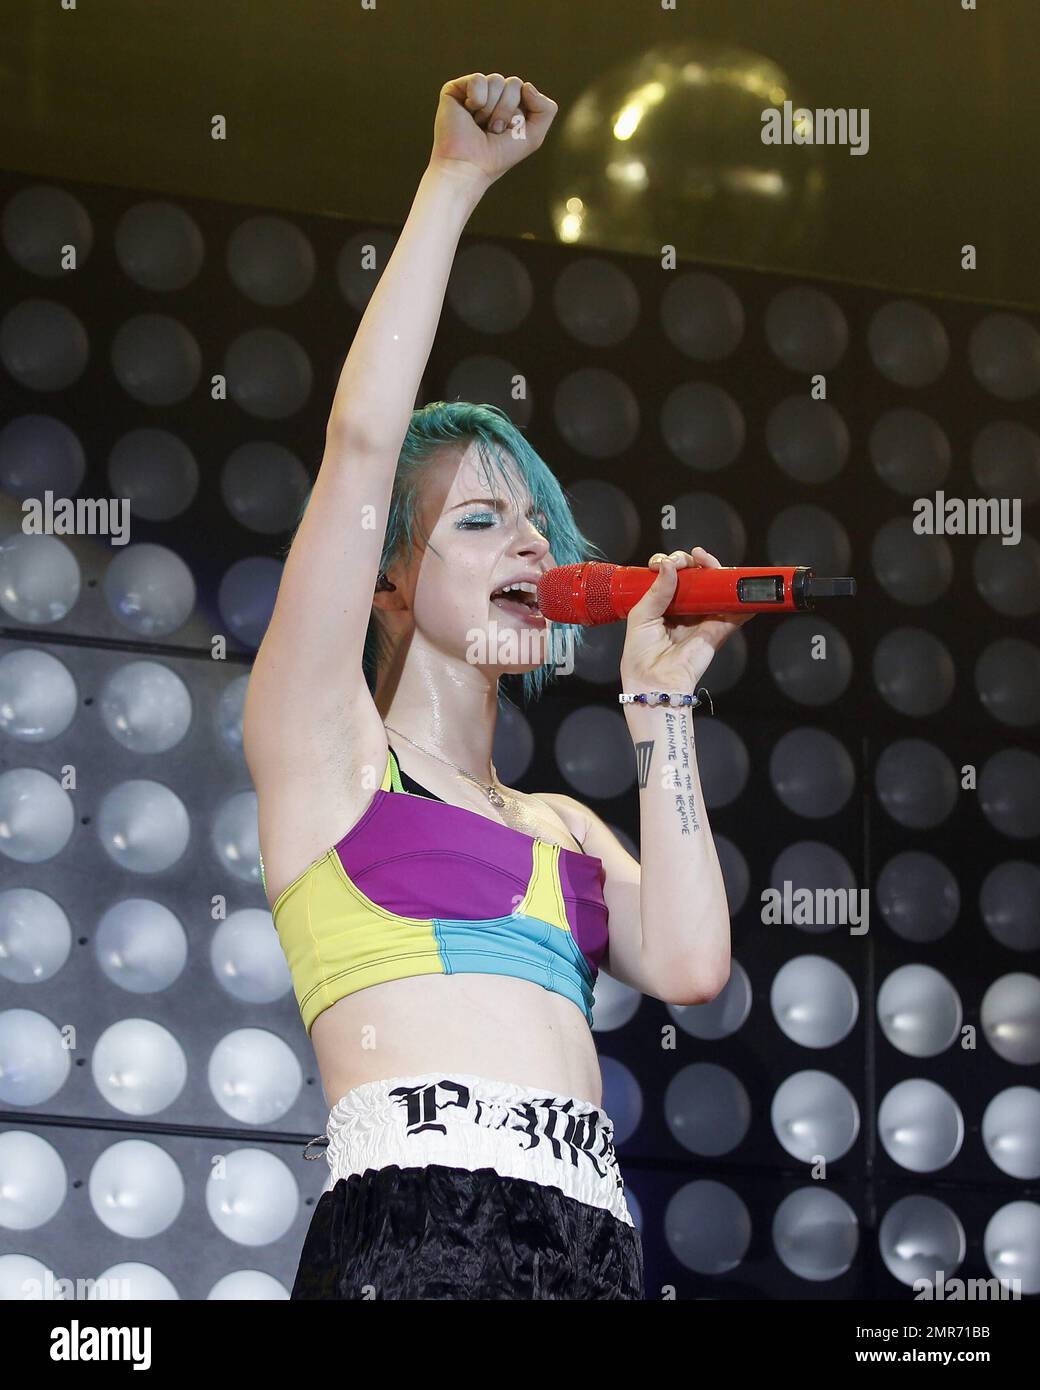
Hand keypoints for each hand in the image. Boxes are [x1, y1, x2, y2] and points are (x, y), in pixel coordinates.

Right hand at [429, 73, 557, 186]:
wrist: (469, 166)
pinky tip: (468, 112)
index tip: (508, 133)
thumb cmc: (497, 157)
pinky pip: (478, 79)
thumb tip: (527, 85)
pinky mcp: (455, 90)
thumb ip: (546, 110)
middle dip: (506, 110)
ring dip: (491, 109)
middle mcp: (491, 97)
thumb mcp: (533, 137)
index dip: (521, 113)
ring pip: (496, 80)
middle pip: (513, 83)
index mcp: (509, 106)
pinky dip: (477, 99)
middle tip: (493, 131)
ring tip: (480, 126)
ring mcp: (473, 92)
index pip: (525, 90)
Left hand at [619, 547, 755, 693]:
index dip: (671, 564)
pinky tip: (738, 582)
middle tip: (689, 559)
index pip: (671, 577)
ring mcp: (703, 618)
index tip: (663, 563)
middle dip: (693, 562)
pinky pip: (736, 612)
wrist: (655, 682)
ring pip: (716, 588)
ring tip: (706, 560)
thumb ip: (656, 591)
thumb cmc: (641, 655)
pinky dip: (742, 599)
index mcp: (663, 606)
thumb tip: (669, 566)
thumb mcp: (640, 617)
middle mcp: (685, 610)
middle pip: (696, 578)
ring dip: (716, 570)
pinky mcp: (718, 629)